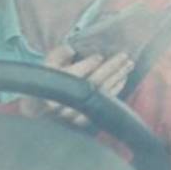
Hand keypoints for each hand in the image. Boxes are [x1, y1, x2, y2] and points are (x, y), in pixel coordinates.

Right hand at [16, 44, 133, 127]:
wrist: (42, 107)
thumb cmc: (49, 79)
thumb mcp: (49, 63)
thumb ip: (59, 54)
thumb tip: (71, 50)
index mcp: (52, 88)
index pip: (73, 75)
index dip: (88, 65)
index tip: (100, 56)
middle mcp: (63, 104)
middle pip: (91, 83)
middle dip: (110, 68)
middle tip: (124, 56)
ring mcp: (74, 114)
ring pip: (100, 94)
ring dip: (117, 78)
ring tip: (128, 65)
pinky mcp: (84, 120)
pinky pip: (103, 104)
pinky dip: (115, 90)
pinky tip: (123, 78)